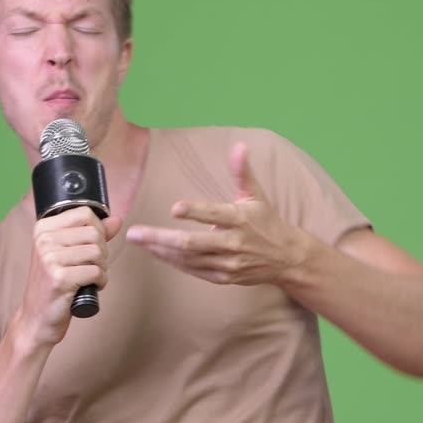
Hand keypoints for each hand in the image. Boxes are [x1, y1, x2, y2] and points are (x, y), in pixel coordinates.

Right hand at [16, 206, 121, 344]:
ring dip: (101, 268)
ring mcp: (50, 259)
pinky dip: (100, 282)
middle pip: (94, 233)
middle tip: (91, 266)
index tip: (91, 246)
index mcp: (43, 228)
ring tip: (89, 277)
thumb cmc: (54, 284)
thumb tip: (116, 220)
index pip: (85, 213)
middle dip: (102, 252)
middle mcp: (44, 240)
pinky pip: (96, 272)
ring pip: (97, 252)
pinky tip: (88, 287)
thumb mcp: (68, 253)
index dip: (98, 230)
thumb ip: (92, 234)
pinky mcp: (59, 278)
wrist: (36, 318)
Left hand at [127, 142, 310, 285]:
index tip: (175, 208)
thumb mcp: (256, 196)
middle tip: (135, 233)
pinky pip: (193, 270)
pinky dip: (173, 261)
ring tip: (139, 240)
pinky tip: (156, 252)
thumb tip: (239, 145)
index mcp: (240, 219)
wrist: (286, 259)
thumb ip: (243, 172)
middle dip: (160, 238)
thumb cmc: (267, 222)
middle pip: (192, 243)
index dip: (195, 212)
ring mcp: (227, 263)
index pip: (215, 215)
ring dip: (160, 250)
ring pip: (188, 258)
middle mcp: (233, 243)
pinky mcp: (223, 277)